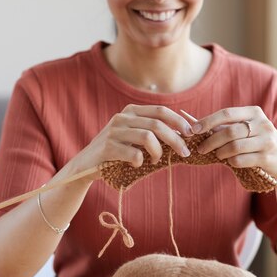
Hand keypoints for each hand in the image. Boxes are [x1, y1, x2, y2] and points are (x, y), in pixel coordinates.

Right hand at [66, 104, 192, 180]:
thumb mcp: (133, 137)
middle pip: (157, 124)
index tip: (191, 134)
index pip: (160, 110)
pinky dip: (141, 161)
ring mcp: (114, 132)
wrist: (85, 165)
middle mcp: (122, 117)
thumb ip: (152, 133)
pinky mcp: (107, 148)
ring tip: (156, 161)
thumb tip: (183, 136)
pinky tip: (137, 165)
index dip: (178, 121)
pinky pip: (134, 154)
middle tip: (184, 152)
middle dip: (175, 139)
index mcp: (131, 111)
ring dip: (158, 152)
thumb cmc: (115, 153)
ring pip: (148, 137)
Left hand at [191, 106, 276, 183]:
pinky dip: (232, 161)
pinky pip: (241, 160)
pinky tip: (231, 162)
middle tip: (200, 149)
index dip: (208, 121)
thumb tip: (197, 126)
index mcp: (254, 112)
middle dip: (211, 141)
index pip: (226, 113)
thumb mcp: (247, 130)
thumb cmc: (258, 143)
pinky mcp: (267, 157)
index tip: (193, 129)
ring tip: (217, 155)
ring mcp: (267, 140)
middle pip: (229, 131)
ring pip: (234, 146)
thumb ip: (226, 127)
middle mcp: (263, 124)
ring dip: (220, 152)